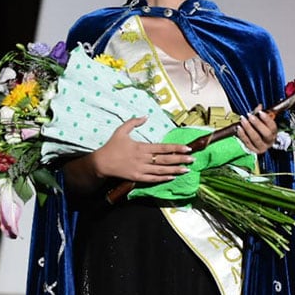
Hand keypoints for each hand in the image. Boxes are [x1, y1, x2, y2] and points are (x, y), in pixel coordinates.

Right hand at [68, 117, 192, 191]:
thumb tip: (145, 116)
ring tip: (187, 169)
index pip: (163, 147)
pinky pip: (152, 179)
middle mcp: (143, 159)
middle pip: (166, 159)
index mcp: (141, 147)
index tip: (188, 148)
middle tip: (193, 159)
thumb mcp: (121, 131)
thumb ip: (133, 122)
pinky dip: (163, 178)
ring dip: (175, 170)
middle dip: (181, 159)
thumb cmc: (111, 146)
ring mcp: (140, 169)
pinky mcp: (137, 178)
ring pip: (161, 170)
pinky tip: (172, 177)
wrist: (100, 163)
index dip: (176, 148)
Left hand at [235, 106, 277, 155]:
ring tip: (243, 120)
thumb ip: (260, 114)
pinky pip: (247, 142)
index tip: (260, 112)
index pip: (273, 126)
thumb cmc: (260, 130)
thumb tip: (260, 106)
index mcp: (274, 133)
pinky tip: (239, 128)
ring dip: (248, 128)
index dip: (267, 119)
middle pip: (266, 133)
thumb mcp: (262, 122)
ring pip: (255, 138)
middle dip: (257, 124)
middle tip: (250, 116)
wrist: (257, 143)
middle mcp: (270, 141)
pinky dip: (242, 134)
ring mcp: (262, 147)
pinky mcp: (253, 150)